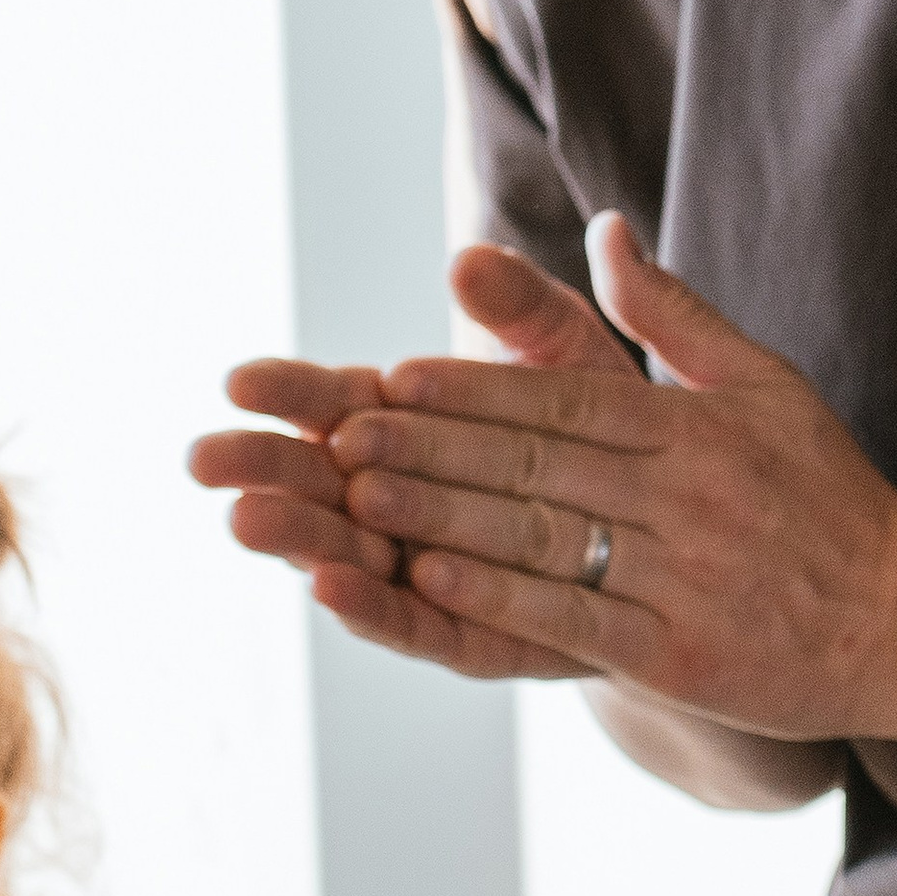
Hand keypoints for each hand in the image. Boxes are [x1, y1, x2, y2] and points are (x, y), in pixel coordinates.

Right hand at [188, 254, 641, 680]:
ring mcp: (434, 577)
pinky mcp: (476, 639)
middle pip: (324, 486)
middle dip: (266, 472)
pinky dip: (375, 610)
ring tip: (245, 522)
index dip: (291, 395)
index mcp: (417, 431)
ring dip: (300, 540)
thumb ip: (524, 309)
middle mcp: (410, 509)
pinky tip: (327, 591)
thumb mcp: (576, 358)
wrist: (692, 553)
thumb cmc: (621, 441)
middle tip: (204, 460)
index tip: (239, 381)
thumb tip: (468, 255)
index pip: (339, 407)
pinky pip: (419, 628)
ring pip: (354, 559)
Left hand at [196, 219, 896, 732]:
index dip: (470, 392)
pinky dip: (500, 599)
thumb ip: (675, 316)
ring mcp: (680, 577)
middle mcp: (683, 496)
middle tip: (339, 435)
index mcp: (694, 429)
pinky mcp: (681, 653)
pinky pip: (572, 620)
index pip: (561, 401)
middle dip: (429, 449)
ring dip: (441, 517)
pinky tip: (431, 581)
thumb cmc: (831, 500)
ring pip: (541, 538)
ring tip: (357, 500)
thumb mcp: (765, 385)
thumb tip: (605, 230)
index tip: (388, 379)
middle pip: (534, 465)